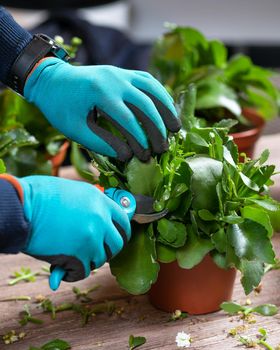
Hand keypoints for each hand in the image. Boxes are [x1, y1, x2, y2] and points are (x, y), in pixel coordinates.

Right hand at [17, 175, 130, 283]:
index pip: (123, 220)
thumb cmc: (41, 196)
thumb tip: (100, 219)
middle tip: (95, 252)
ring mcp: (91, 238)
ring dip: (88, 261)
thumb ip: (91, 206)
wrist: (21, 206)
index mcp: (100, 200)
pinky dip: (73, 273)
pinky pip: (83, 272)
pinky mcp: (78, 255)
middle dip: (107, 250)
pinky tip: (62, 269)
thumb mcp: (74, 192)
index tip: (115, 238)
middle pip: (117, 243)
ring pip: (101, 259)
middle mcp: (100, 219)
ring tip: (72, 256)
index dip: (120, 232)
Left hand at [24, 58, 180, 160]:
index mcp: (100, 93)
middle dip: (157, 128)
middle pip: (145, 104)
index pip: (128, 120)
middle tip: (164, 148)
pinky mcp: (122, 72)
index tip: (146, 156)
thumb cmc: (58, 106)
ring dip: (166, 108)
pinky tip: (166, 108)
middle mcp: (114, 79)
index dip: (140, 140)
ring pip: (152, 88)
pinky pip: (147, 80)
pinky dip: (160, 94)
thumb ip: (100, 143)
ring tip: (175, 128)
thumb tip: (126, 156)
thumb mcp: (74, 129)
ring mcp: (120, 72)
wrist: (49, 78)